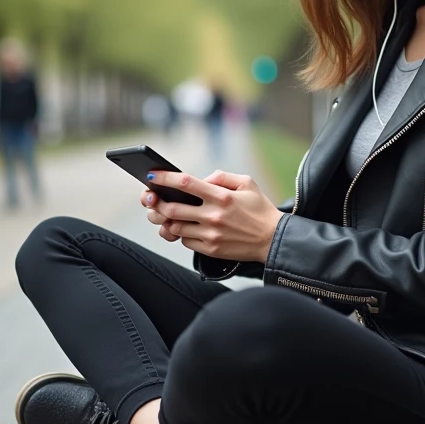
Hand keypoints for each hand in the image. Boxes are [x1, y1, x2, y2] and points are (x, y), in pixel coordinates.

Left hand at [140, 170, 281, 262]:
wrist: (273, 239)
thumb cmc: (259, 209)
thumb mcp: (246, 183)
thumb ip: (221, 177)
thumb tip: (200, 179)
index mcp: (221, 196)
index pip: (186, 183)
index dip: (165, 178)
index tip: (152, 174)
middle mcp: (213, 216)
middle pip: (172, 208)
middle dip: (157, 202)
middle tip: (151, 198)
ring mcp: (211, 235)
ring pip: (175, 227)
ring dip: (166, 219)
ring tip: (166, 213)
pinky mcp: (211, 249)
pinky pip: (186, 241)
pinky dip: (182, 233)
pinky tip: (186, 227)